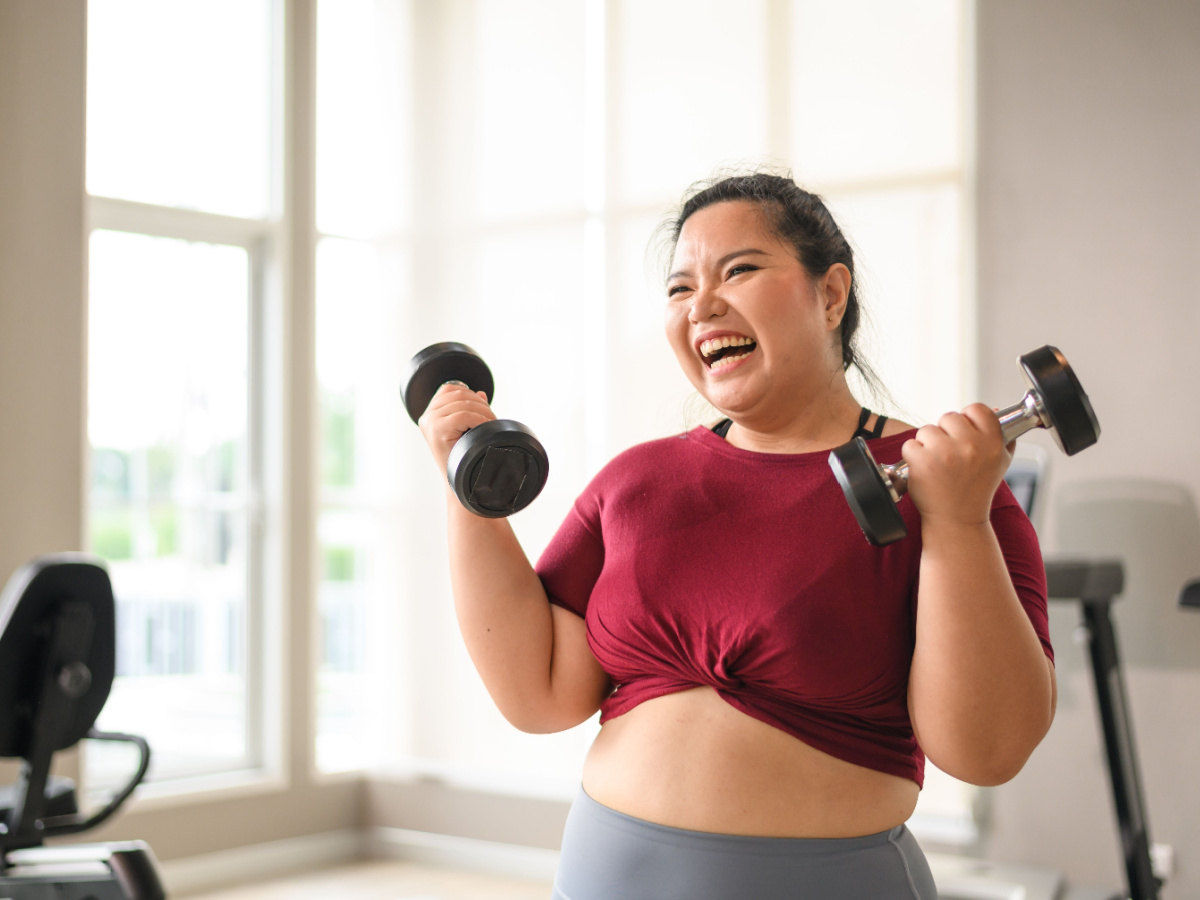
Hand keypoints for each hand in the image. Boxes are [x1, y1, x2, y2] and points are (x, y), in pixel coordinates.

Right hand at [418, 381, 496, 474]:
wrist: (458, 483)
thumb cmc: (463, 457)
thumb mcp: (466, 428)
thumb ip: (470, 408)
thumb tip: (481, 393)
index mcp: (430, 414)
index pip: (450, 389)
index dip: (470, 394)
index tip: (484, 408)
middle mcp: (426, 417)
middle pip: (457, 394)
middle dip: (480, 403)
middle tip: (492, 418)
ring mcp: (430, 423)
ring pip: (462, 404)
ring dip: (483, 411)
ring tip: (491, 423)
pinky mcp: (437, 430)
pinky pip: (463, 415)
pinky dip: (479, 419)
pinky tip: (485, 428)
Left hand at [901, 403, 1015, 529]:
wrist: (958, 520)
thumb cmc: (976, 492)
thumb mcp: (999, 463)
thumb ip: (1001, 436)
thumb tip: (995, 410)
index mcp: (992, 442)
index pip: (977, 409)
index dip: (967, 419)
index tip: (963, 433)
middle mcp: (970, 445)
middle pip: (948, 417)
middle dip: (944, 433)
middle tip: (949, 455)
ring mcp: (945, 452)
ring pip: (926, 430)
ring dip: (927, 444)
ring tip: (937, 464)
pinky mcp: (923, 462)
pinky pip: (910, 445)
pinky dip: (912, 456)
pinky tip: (925, 470)